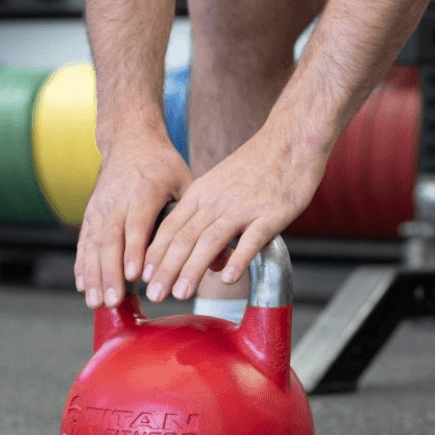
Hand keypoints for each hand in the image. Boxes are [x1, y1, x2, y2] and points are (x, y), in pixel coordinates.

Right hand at [75, 133, 191, 308]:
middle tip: (113, 300)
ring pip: (93, 245)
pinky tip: (81, 286)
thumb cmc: (163, 165)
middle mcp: (117, 200)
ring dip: (93, 276)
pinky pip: (84, 242)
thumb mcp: (186, 182)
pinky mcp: (90, 214)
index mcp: (143, 192)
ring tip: (95, 302)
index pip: (137, 226)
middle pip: (111, 241)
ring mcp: (100, 208)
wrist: (129, 140)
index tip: (134, 277)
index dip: (134, 252)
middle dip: (110, 274)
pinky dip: (81, 265)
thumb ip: (198, 219)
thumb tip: (220, 258)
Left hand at [141, 127, 325, 302]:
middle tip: (154, 294)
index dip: (155, 254)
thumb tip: (210, 264)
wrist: (291, 140)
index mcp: (201, 194)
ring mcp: (243, 207)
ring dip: (193, 269)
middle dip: (166, 269)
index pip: (169, 227)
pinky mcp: (270, 214)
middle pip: (184, 237)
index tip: (143, 278)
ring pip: (210, 240)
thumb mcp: (222, 187)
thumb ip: (211, 222)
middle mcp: (216, 201)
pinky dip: (238, 259)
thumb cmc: (258, 166)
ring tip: (181, 293)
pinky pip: (251, 239)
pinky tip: (228, 278)